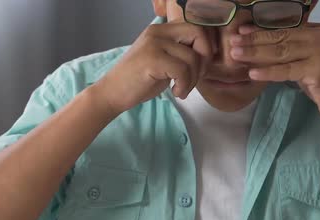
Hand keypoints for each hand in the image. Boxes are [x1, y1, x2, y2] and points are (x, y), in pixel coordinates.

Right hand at [93, 21, 215, 116]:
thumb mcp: (162, 61)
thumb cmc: (138, 81)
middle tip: (195, 78)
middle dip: (204, 60)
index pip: (196, 27)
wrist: (112, 93)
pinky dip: (184, 86)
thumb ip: (180, 53)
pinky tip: (176, 92)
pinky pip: (183, 70)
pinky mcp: (153, 59)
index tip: (200, 68)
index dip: (206, 47)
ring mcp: (154, 44)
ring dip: (193, 79)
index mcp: (161, 29)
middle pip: (198, 34)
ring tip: (182, 90)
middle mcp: (158, 32)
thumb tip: (207, 54)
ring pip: (193, 58)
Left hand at [229, 23, 319, 124]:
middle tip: (232, 42)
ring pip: (281, 52)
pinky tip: (252, 73)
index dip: (260, 30)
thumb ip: (287, 52)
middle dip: (253, 41)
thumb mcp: (304, 63)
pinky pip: (286, 70)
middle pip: (280, 38)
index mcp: (318, 31)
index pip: (284, 29)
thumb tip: (255, 47)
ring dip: (255, 54)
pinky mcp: (319, 69)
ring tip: (236, 55)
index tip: (240, 32)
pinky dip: (268, 72)